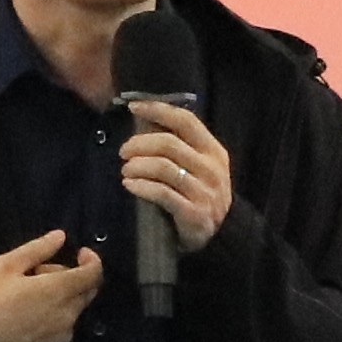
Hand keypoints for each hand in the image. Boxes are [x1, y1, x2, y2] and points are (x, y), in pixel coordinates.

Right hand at [0, 228, 103, 341]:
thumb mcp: (7, 265)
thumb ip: (38, 249)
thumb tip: (61, 236)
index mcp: (59, 289)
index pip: (94, 274)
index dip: (93, 260)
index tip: (80, 253)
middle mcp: (69, 312)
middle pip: (88, 289)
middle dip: (73, 276)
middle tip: (40, 274)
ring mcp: (65, 331)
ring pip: (77, 305)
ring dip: (64, 294)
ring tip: (32, 295)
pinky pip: (68, 322)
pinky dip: (59, 311)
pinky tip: (33, 312)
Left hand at [110, 96, 232, 243]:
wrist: (218, 234)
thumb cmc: (199, 194)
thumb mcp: (198, 166)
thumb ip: (179, 146)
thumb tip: (144, 120)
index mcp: (213, 150)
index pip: (185, 120)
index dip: (158, 110)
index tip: (133, 107)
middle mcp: (211, 168)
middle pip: (169, 144)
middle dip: (139, 144)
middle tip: (123, 151)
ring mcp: (204, 191)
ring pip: (163, 167)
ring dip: (137, 166)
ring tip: (125, 170)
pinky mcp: (193, 212)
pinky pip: (161, 193)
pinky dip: (141, 186)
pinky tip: (130, 185)